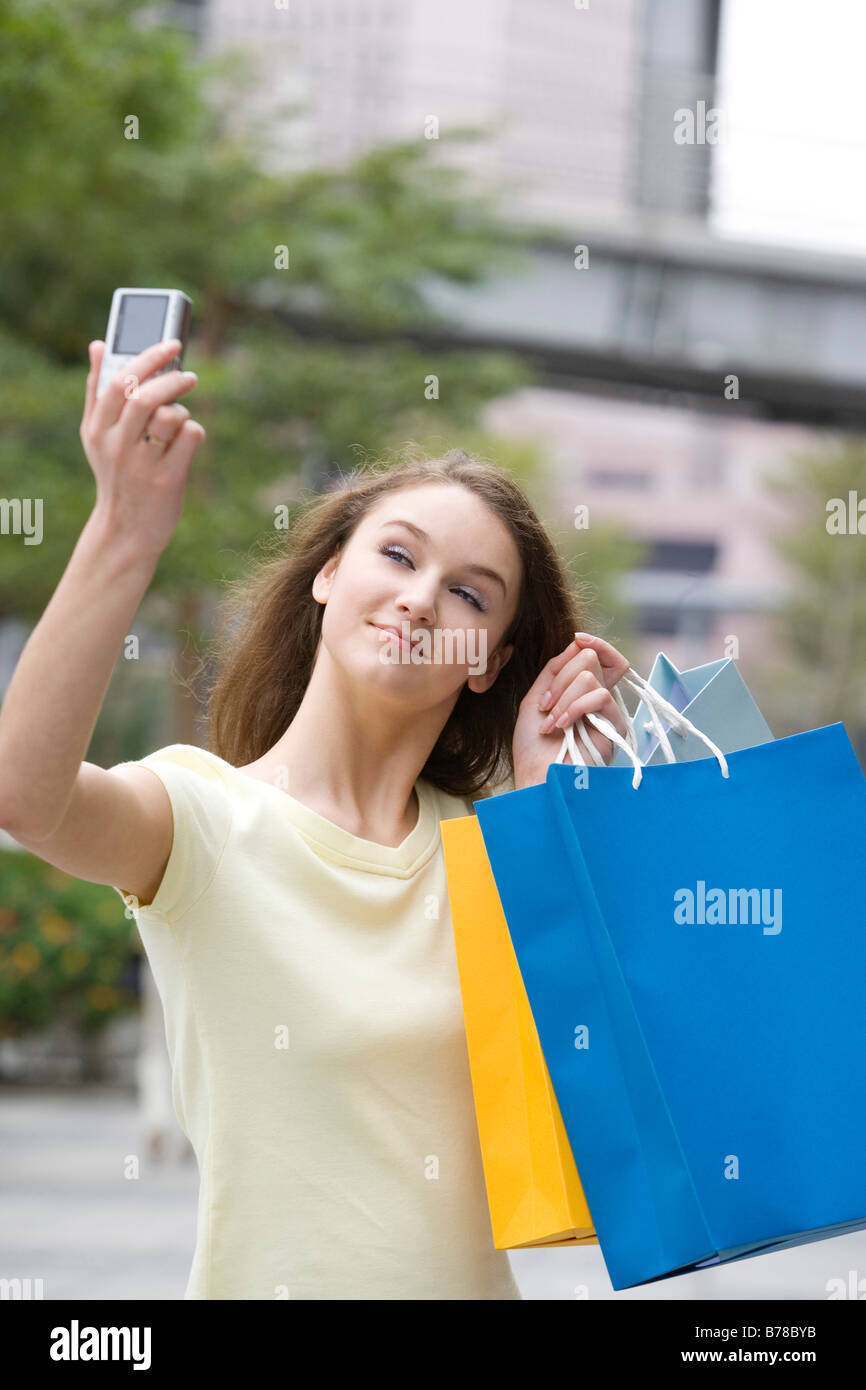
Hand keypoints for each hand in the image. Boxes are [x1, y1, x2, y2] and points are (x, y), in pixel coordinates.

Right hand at [80, 339, 205, 558]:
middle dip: (172, 378)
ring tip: (181, 417)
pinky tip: (186, 442)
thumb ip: (97, 390)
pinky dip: (194, 432)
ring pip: (170, 415)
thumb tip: (99, 344)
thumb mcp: (96, 436)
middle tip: (189, 376)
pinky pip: (190, 438)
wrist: (126, 530)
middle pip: (145, 396)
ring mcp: (143, 463)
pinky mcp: (168, 479)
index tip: (171, 343)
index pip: (120, 382)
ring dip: (182, 409)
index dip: (149, 357)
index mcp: (98, 429)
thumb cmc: (116, 474)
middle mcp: (117, 444)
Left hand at [512, 633, 631, 788]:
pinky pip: (599, 696)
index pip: (603, 657)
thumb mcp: (536, 699)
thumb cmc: (534, 747)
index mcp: (583, 693)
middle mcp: (600, 700)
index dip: (594, 643)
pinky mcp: (615, 727)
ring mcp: (608, 713)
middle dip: (560, 678)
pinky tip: (561, 726)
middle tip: (546, 706)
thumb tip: (578, 642)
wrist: (536, 779)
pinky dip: (574, 708)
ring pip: (589, 676)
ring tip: (551, 723)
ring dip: (562, 698)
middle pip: (591, 659)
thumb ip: (555, 670)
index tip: (576, 640)